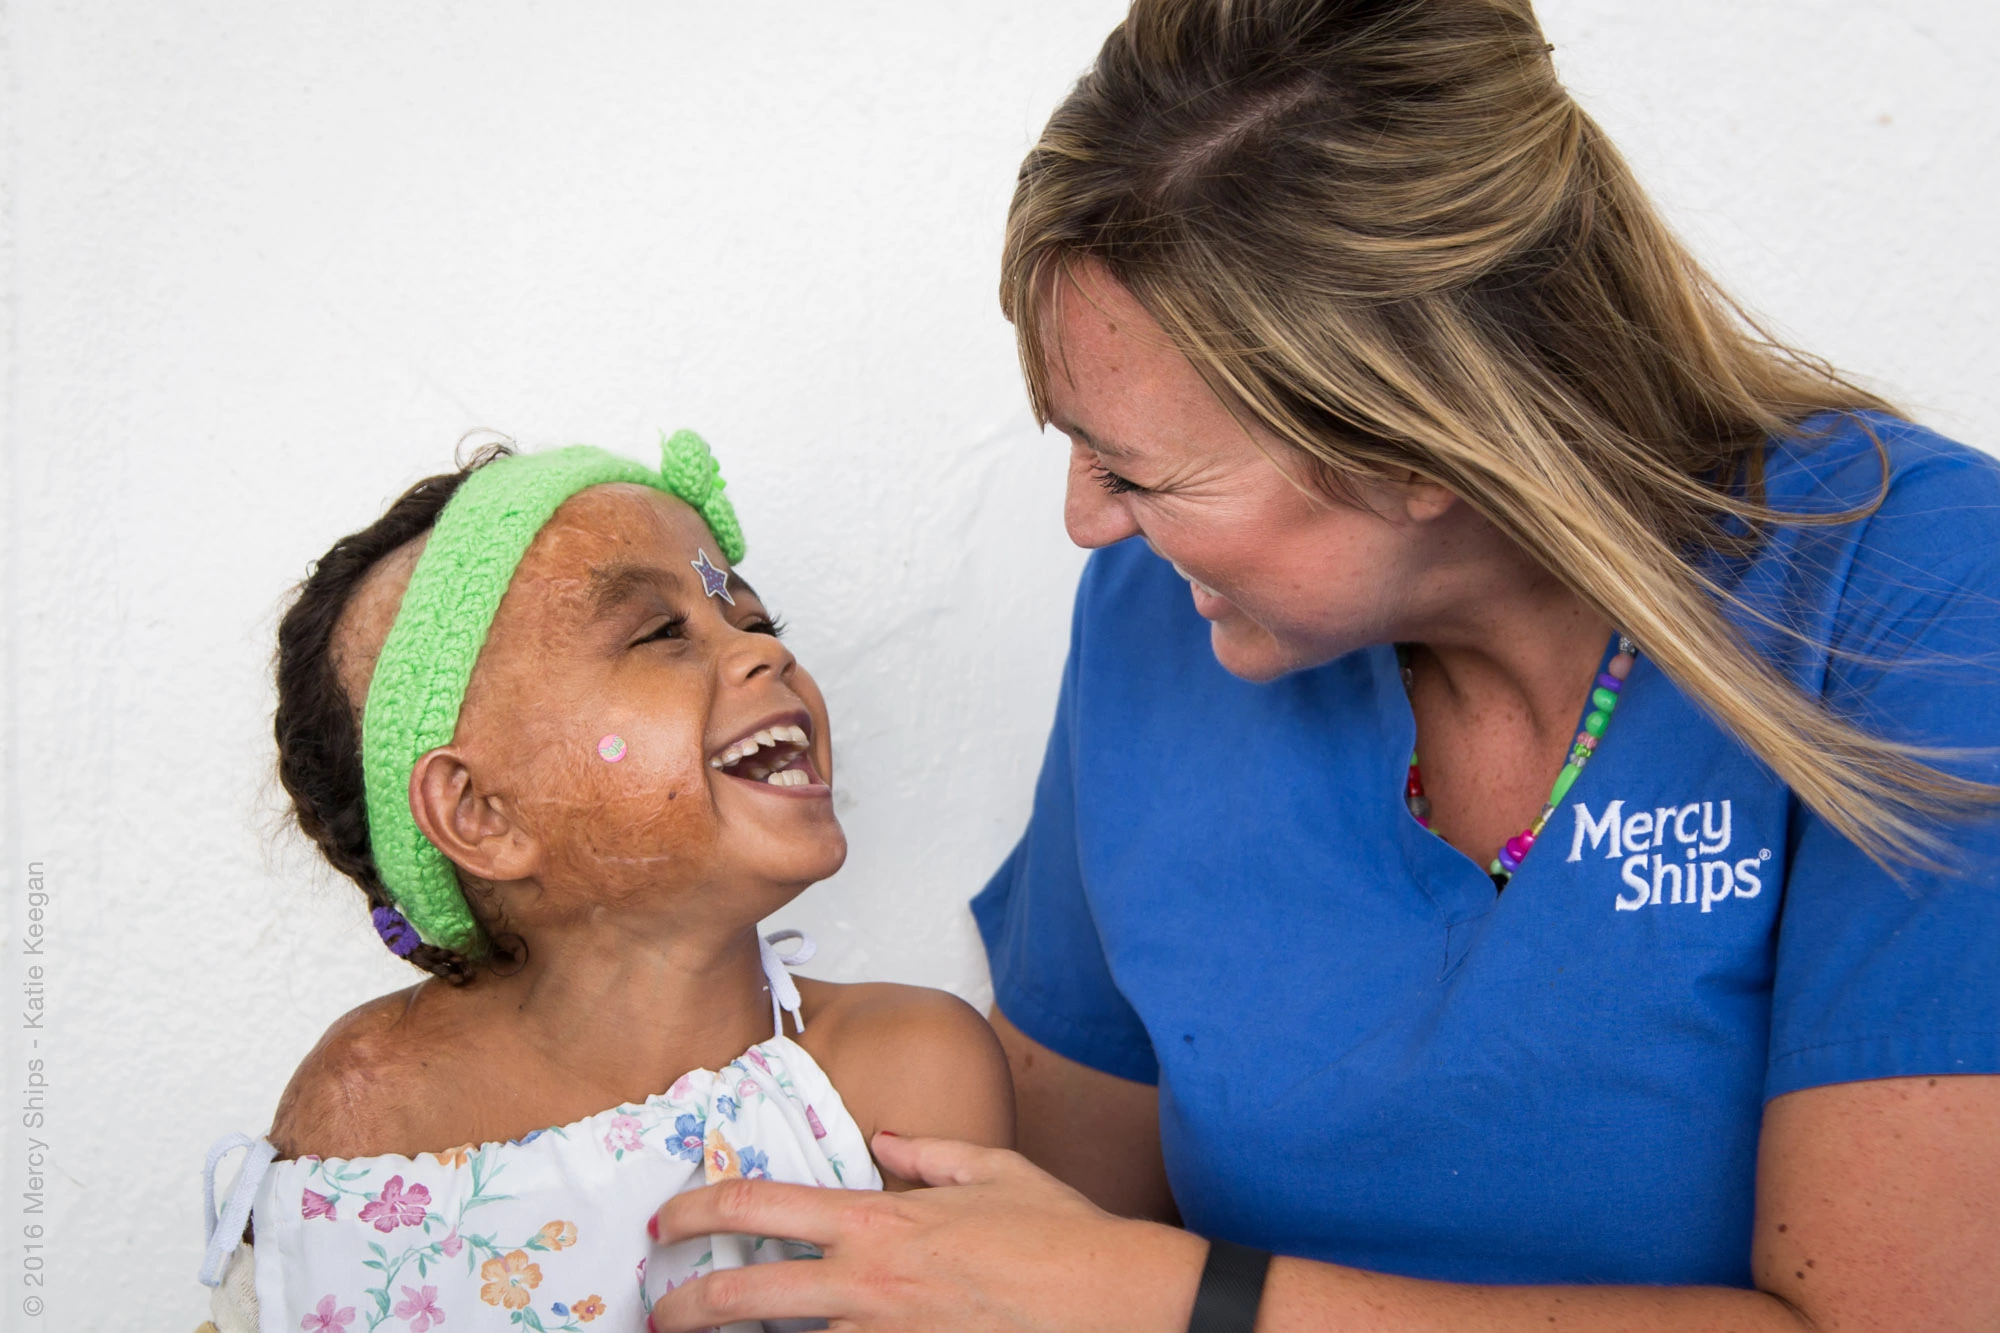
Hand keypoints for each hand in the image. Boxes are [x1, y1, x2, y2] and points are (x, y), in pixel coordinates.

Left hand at [647, 1132, 1206, 1331]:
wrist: (1111, 1301)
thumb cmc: (1058, 1235)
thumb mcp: (991, 1168)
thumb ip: (927, 1152)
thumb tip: (886, 1142)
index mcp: (880, 1219)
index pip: (761, 1205)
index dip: (698, 1210)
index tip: (668, 1219)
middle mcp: (869, 1282)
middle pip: (744, 1293)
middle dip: (683, 1305)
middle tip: (656, 1308)